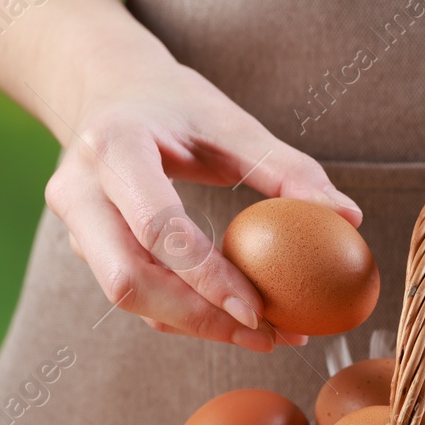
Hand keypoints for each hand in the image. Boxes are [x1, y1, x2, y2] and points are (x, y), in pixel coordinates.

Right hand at [44, 49, 361, 351]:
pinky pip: (134, 293)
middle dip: (198, 319)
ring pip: (127, 298)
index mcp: (113, 147)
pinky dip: (183, 314)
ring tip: (266, 335)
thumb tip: (350, 218)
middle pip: (127, 280)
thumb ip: (288, 169)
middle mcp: (78, 190)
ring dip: (195, 325)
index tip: (259, 311)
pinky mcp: (84, 247)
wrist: (105, 88)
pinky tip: (235, 320)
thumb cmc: (176, 104)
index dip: (207, 277)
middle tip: (267, 337)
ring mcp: (73, 224)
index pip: (158, 228)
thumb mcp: (232, 123)